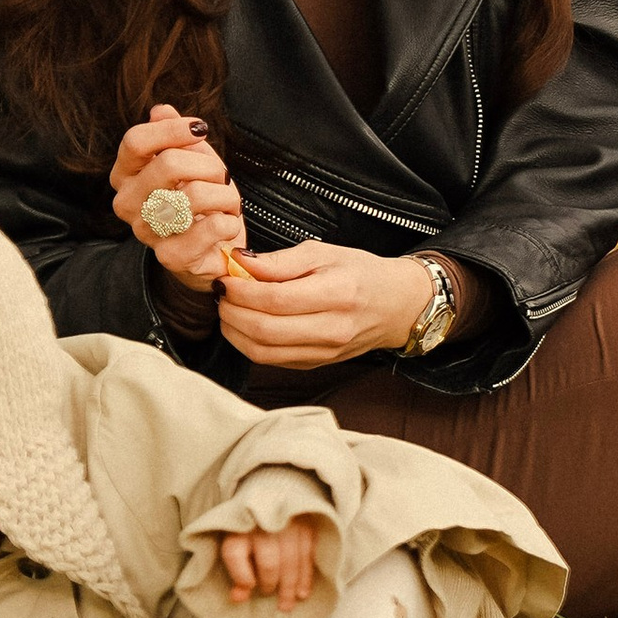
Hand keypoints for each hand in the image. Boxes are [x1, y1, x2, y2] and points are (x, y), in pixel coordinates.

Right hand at [111, 102, 244, 285]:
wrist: (215, 249)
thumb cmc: (201, 202)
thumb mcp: (192, 160)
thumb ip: (175, 136)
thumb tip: (160, 110)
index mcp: (126, 176)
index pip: (135, 141)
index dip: (172, 129)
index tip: (200, 129)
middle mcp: (128, 204)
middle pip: (168, 164)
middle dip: (208, 165)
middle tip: (220, 177)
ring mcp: (146, 233)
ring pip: (193, 194)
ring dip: (225, 195)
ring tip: (227, 203)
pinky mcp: (171, 257)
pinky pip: (211, 226)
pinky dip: (230, 221)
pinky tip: (226, 224)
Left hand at [217, 512, 326, 611]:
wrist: (276, 489)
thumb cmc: (252, 527)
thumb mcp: (238, 544)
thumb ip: (238, 573)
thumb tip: (238, 599)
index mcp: (239, 528)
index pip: (235, 553)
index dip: (241, 575)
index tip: (249, 586)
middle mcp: (263, 525)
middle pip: (268, 560)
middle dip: (270, 584)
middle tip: (270, 597)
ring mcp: (288, 524)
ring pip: (291, 561)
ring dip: (290, 587)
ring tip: (286, 605)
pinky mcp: (306, 526)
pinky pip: (308, 556)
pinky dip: (306, 577)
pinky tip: (302, 593)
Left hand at [218, 241, 432, 372]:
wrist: (396, 306)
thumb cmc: (361, 273)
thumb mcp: (325, 253)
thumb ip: (281, 260)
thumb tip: (239, 262)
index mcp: (337, 294)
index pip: (275, 300)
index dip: (241, 291)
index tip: (225, 278)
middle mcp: (332, 329)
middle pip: (265, 330)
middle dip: (231, 313)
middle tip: (220, 295)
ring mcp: (324, 352)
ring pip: (263, 352)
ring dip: (234, 332)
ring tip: (227, 310)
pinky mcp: (316, 365)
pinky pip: (272, 361)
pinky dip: (249, 344)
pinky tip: (244, 326)